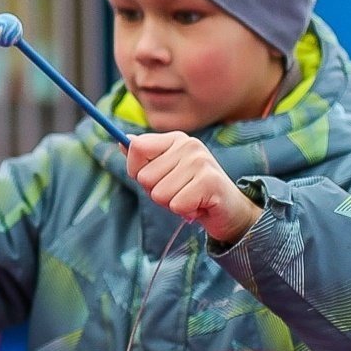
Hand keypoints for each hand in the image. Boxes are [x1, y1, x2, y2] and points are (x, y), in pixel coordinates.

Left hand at [124, 132, 262, 244]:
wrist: (228, 211)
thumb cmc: (191, 191)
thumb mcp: (165, 172)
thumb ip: (144, 158)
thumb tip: (122, 141)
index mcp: (175, 139)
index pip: (136, 148)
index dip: (136, 170)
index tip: (154, 179)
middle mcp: (189, 145)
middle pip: (145, 177)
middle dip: (157, 192)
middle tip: (179, 192)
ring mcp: (201, 161)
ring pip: (159, 193)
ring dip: (171, 204)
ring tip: (190, 198)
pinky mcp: (210, 181)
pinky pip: (176, 204)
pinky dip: (185, 211)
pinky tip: (199, 205)